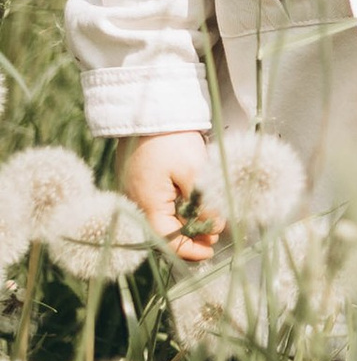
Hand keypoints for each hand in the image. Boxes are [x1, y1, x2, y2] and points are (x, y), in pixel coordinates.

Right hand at [122, 131, 224, 262]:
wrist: (149, 109)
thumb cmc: (171, 139)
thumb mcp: (195, 171)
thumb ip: (205, 202)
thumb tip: (216, 226)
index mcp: (147, 203)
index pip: (167, 239)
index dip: (189, 249)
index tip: (210, 251)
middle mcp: (136, 202)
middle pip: (163, 231)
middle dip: (190, 236)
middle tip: (215, 234)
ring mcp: (135, 191)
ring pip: (162, 217)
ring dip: (185, 221)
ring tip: (209, 219)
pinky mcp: (138, 180)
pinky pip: (157, 203)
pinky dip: (177, 208)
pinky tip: (194, 203)